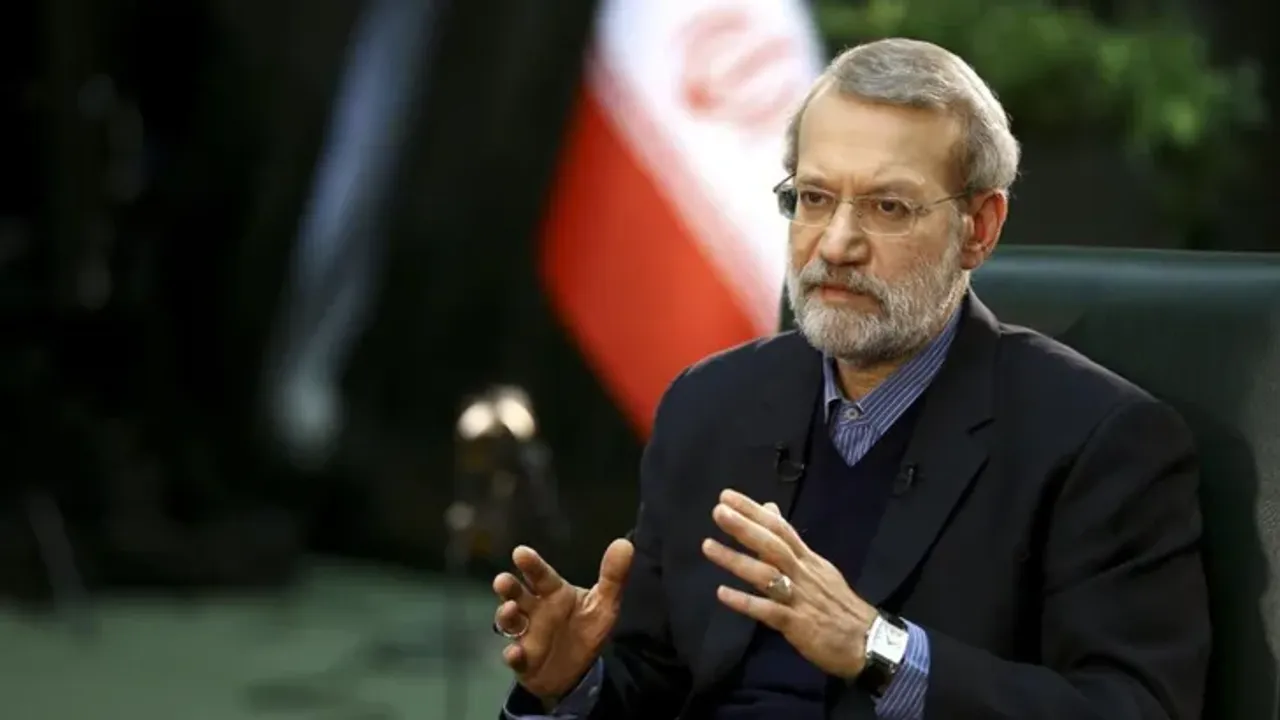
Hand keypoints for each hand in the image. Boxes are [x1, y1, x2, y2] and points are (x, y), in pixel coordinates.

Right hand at [492, 539, 633, 702]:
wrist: (579, 670)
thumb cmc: (585, 628)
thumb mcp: (604, 604)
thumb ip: (613, 576)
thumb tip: (625, 543)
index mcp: (553, 593)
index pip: (541, 575)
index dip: (531, 564)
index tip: (521, 552)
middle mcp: (535, 610)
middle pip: (517, 594)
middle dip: (509, 588)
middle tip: (503, 581)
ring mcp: (526, 634)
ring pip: (510, 622)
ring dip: (506, 616)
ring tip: (511, 610)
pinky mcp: (524, 660)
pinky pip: (514, 656)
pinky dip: (512, 655)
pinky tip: (515, 653)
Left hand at [701, 489, 877, 678]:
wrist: (868, 642)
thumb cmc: (837, 604)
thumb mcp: (817, 567)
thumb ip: (790, 541)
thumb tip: (769, 510)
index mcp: (808, 559)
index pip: (781, 528)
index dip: (755, 511)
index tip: (727, 496)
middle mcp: (803, 573)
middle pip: (772, 545)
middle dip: (745, 527)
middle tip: (718, 511)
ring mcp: (800, 598)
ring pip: (766, 575)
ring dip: (736, 560)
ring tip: (708, 546)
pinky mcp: (797, 624)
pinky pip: (768, 610)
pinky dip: (745, 601)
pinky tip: (722, 593)